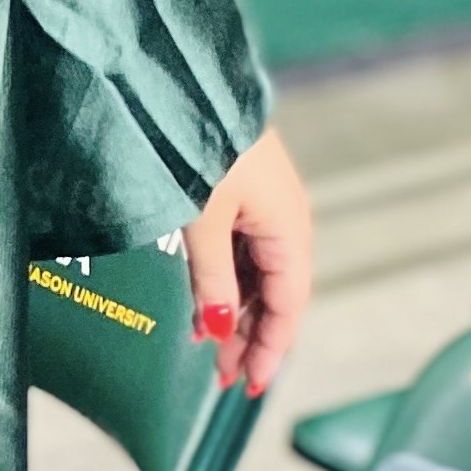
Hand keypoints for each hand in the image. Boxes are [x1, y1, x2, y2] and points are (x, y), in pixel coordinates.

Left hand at [184, 123, 311, 396]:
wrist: (181, 84)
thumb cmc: (196, 146)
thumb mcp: (202, 223)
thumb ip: (213, 280)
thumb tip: (221, 331)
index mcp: (289, 229)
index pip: (290, 305)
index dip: (272, 349)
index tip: (249, 386)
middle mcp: (284, 220)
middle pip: (275, 294)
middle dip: (251, 338)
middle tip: (222, 378)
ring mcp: (262, 206)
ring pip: (255, 274)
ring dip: (235, 313)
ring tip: (206, 348)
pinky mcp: (239, 192)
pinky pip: (239, 250)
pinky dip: (223, 282)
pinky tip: (201, 304)